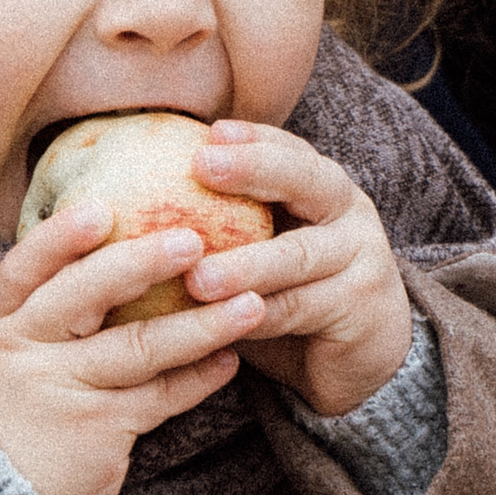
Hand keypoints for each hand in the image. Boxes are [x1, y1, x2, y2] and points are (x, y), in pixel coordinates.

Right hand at [0, 203, 264, 494]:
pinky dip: (198, 379)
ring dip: (199, 323)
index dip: (61, 236)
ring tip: (249, 305)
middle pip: (80, 295)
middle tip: (194, 240)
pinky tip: (231, 361)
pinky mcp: (96, 432)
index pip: (24, 268)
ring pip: (135, 347)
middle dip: (139, 263)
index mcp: (8, 325)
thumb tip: (129, 251)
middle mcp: (24, 352)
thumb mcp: (28, 359)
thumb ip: (64, 314)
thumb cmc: (32, 417)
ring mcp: (59, 392)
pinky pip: (159, 397)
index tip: (103, 206)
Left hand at [182, 122, 411, 417]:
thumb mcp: (263, 248)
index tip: (209, 132)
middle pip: (307, 180)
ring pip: (298, 256)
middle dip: (254, 169)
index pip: (291, 150)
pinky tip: (220, 322)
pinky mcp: (361, 309)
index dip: (253, 139)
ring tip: (197, 277)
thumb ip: (225, 221)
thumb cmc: (291, 295)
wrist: (358, 362)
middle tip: (201, 166)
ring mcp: (362, 260)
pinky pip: (301, 309)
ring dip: (246, 264)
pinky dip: (257, 316)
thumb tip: (133, 195)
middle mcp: (350, 214)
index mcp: (325, 188)